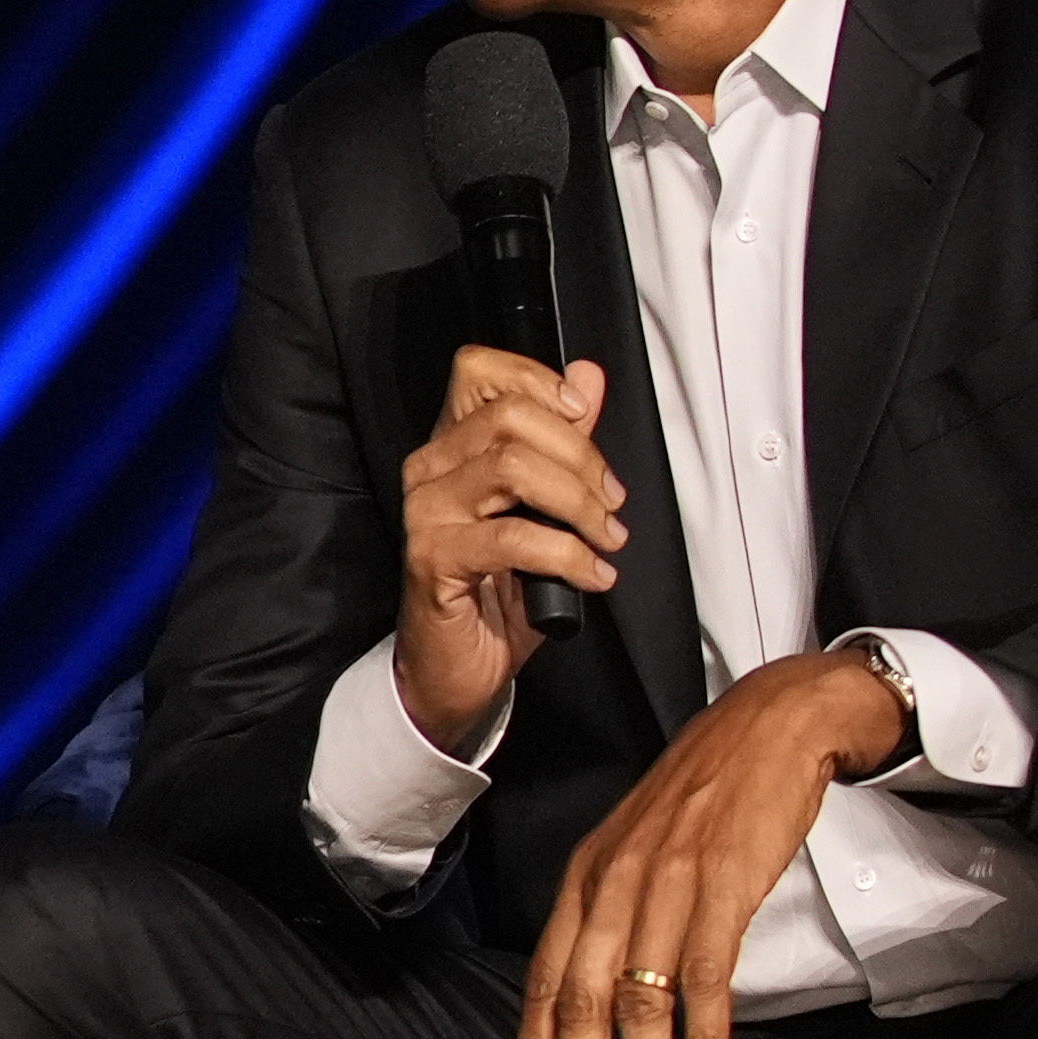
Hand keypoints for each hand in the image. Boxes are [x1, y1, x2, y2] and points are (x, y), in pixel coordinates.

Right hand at [395, 346, 624, 752]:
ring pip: (512, 467)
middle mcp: (430, 469)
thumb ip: (566, 442)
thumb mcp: (547, 508)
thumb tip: (589, 377)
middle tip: (611, 501)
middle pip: (510, 415)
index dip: (537, 380)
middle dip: (581, 455)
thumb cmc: (500, 591)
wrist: (458, 667)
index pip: (478, 371)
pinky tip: (591, 574)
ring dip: (579, 504)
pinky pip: (511, 537)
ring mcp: (426, 512)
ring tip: (606, 538)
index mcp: (453, 446)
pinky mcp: (432, 558)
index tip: (583, 415)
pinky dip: (567, 555)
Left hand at [512, 647, 910, 1038]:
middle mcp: (613, 884)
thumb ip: (615, 915)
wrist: (772, 725)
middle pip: (584, 1002)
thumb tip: (599, 990)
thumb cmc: (706, 796)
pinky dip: (705, 1036)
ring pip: (642, 1000)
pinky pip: (706, 975)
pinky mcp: (724, 884)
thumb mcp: (637, 850)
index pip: (547, 979)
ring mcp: (667, 884)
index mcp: (585, 879)